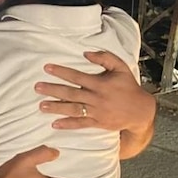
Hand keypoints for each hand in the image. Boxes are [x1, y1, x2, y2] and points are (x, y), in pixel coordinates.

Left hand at [35, 51, 155, 132]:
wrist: (140, 111)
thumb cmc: (129, 86)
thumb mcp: (121, 67)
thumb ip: (104, 58)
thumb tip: (86, 53)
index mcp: (100, 83)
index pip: (77, 76)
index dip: (61, 72)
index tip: (47, 68)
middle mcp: (96, 98)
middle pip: (71, 93)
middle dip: (53, 90)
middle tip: (37, 87)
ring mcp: (96, 112)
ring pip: (73, 109)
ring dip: (56, 108)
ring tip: (41, 105)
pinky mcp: (97, 123)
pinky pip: (80, 124)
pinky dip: (68, 124)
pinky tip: (55, 123)